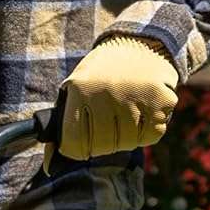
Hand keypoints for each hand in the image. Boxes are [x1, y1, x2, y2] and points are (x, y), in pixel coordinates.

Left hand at [53, 36, 178, 163]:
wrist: (139, 43)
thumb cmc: (101, 75)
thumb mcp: (75, 90)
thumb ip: (62, 126)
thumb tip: (50, 166)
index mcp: (81, 91)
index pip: (74, 145)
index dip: (78, 148)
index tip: (84, 140)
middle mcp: (107, 93)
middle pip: (102, 147)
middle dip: (104, 142)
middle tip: (109, 121)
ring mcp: (135, 97)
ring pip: (128, 144)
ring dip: (127, 136)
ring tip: (126, 112)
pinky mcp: (160, 101)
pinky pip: (151, 136)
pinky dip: (147, 131)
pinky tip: (143, 111)